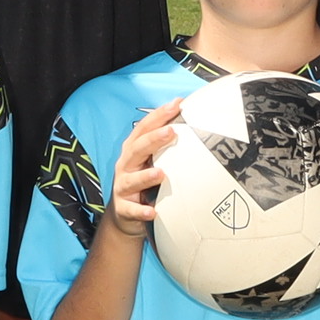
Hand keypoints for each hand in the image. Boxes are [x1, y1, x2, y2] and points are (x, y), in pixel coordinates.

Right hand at [105, 104, 184, 241]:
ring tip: (160, 173)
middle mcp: (126, 166)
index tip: (176, 104)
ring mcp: (123, 187)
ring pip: (132, 180)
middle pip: (136, 149)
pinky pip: (132, 210)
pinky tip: (152, 211)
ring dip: (145, 176)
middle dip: (153, 140)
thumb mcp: (152, 161)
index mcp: (134, 151)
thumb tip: (196, 125)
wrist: (126, 215)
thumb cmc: (144, 183)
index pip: (144, 129)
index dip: (158, 116)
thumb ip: (167, 147)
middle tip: (171, 132)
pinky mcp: (123, 209)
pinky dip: (141, 211)